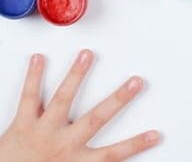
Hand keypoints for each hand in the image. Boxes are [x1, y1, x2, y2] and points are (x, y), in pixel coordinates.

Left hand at [0, 50, 159, 161]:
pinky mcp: (21, 124)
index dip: (136, 144)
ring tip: (87, 55)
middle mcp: (62, 144)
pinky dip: (33, 77)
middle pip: (96, 118)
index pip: (113, 155)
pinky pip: (28, 97)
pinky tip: (39, 59)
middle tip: (135, 82)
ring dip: (76, 75)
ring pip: (63, 99)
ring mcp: (42, 131)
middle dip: (118, 99)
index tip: (155, 134)